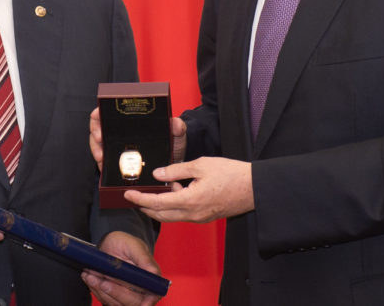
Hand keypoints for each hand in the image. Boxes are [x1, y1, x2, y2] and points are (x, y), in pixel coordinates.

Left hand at [82, 230, 161, 305]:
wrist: (110, 245)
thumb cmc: (125, 244)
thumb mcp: (134, 245)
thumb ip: (144, 258)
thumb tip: (154, 272)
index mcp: (151, 280)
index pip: (153, 296)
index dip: (148, 302)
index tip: (142, 304)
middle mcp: (140, 291)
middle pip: (131, 302)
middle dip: (116, 292)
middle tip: (103, 281)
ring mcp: (126, 296)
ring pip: (115, 302)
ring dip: (101, 290)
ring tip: (90, 275)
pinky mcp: (113, 298)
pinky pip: (104, 299)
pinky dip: (95, 289)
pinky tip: (89, 277)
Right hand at [89, 110, 187, 171]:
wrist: (175, 161)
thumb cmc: (173, 142)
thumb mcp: (177, 133)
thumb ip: (177, 127)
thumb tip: (175, 123)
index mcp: (131, 121)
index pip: (109, 111)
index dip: (100, 113)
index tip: (99, 117)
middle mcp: (120, 132)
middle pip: (98, 127)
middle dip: (95, 133)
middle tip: (99, 140)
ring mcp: (117, 147)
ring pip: (98, 145)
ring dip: (96, 150)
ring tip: (101, 158)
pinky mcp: (118, 162)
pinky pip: (105, 162)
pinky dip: (102, 165)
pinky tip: (104, 168)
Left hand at [124, 157, 252, 222]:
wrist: (254, 188)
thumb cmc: (231, 174)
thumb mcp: (201, 165)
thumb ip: (177, 170)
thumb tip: (158, 174)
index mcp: (190, 201)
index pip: (158, 202)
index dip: (141, 198)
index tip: (128, 194)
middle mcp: (193, 214)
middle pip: (161, 214)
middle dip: (145, 205)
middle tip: (134, 195)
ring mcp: (199, 218)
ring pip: (172, 215)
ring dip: (160, 205)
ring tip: (159, 187)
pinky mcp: (205, 217)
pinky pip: (183, 214)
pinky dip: (174, 205)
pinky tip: (177, 190)